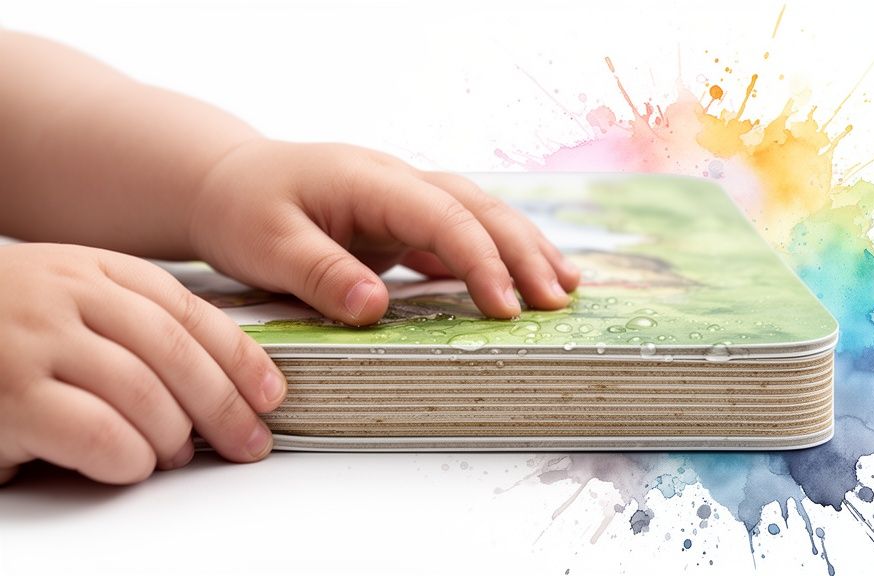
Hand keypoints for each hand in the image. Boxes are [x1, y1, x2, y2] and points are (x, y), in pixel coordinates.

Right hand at [0, 243, 284, 484]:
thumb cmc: (2, 325)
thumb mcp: (68, 299)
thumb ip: (131, 322)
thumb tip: (222, 377)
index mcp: (93, 271)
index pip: (188, 313)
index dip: (241, 358)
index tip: (272, 395)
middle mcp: (67, 297)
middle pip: (177, 355)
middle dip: (226, 407)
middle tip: (249, 442)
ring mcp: (33, 343)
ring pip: (144, 396)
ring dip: (174, 437)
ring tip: (172, 454)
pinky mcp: (7, 396)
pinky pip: (98, 434)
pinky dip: (127, 458)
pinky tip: (127, 464)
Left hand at [188, 140, 580, 325]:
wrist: (227, 182)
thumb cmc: (242, 209)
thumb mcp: (266, 244)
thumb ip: (320, 272)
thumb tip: (377, 308)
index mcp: (370, 180)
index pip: (443, 216)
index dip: (480, 261)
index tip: (506, 307)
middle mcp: (398, 182)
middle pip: (478, 208)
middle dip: (522, 252)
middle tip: (557, 300)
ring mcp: (404, 200)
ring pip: (479, 216)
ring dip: (523, 248)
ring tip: (565, 287)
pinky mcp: (402, 221)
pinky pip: (460, 235)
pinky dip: (495, 257)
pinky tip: (521, 281)